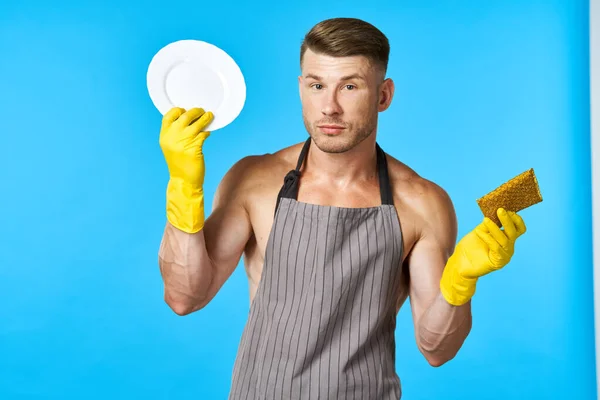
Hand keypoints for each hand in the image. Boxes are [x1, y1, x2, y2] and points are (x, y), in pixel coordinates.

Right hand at [159, 107, 213, 232]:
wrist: (183, 182)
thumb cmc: (179, 165)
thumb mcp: (172, 147)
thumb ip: (176, 134)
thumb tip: (190, 120)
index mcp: (164, 136)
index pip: (168, 116)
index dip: (178, 110)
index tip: (185, 109)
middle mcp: (171, 137)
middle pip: (184, 116)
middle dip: (195, 111)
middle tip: (201, 111)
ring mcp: (182, 142)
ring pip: (196, 123)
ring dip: (205, 118)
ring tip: (209, 116)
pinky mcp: (194, 148)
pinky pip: (203, 134)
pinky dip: (207, 131)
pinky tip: (209, 131)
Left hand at [456, 208, 525, 278]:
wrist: (460, 263)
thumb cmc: (470, 247)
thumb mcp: (480, 231)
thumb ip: (489, 223)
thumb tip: (494, 211)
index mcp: (506, 238)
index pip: (518, 228)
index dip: (515, 219)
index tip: (507, 209)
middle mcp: (508, 247)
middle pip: (514, 232)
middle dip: (507, 220)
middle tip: (500, 210)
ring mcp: (505, 255)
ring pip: (505, 239)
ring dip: (495, 228)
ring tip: (486, 220)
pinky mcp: (498, 262)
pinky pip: (495, 247)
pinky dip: (487, 238)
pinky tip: (478, 231)